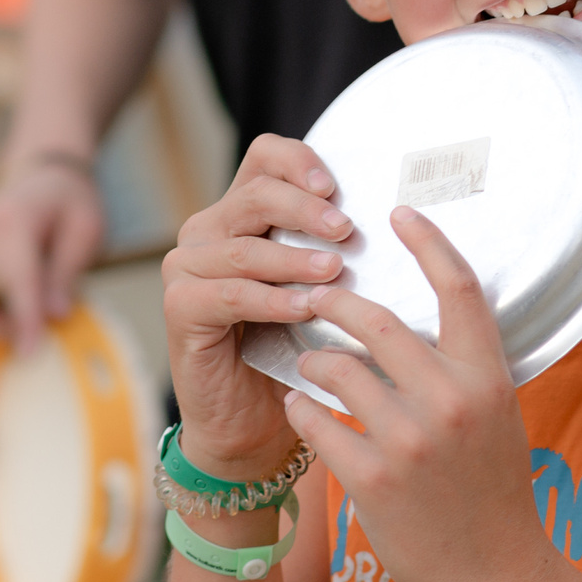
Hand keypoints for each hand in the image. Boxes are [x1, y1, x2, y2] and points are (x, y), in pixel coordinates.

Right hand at [0, 153, 104, 354]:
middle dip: (3, 323)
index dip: (22, 317)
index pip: (14, 277)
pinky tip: (15, 302)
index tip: (30, 351)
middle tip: (35, 340)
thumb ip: (67, 272)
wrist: (44, 174)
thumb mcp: (86, 230)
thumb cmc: (71, 203)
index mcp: (15, 218)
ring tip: (28, 320)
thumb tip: (54, 315)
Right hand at [161, 135, 352, 480]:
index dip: (299, 161)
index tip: (337, 185)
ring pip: (243, 247)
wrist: (256, 424)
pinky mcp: (180, 309)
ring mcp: (186, 268)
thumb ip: (335, 249)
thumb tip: (401, 220)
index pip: (265, 157)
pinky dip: (270, 299)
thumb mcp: (320, 290)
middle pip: (256, 194)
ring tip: (334, 270)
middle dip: (305, 209)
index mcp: (242, 213)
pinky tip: (305, 308)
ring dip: (293, 257)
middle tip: (346, 230)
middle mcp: (207, 231)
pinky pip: (229, 294)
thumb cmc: (296, 352)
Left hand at [283, 207, 553, 581]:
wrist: (497, 577)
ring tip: (308, 363)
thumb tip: (422, 321)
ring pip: (336, 368)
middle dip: (336, 301)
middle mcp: (452, 400)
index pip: (460, 288)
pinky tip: (300, 408)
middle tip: (315, 295)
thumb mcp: (498, 418)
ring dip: (312, 359)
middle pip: (378, 320)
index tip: (399, 211)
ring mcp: (410, 440)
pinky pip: (317, 420)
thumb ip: (464, 370)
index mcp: (488, 378)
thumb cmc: (493, 493)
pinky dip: (302, 408)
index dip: (428, 241)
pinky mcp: (373, 478)